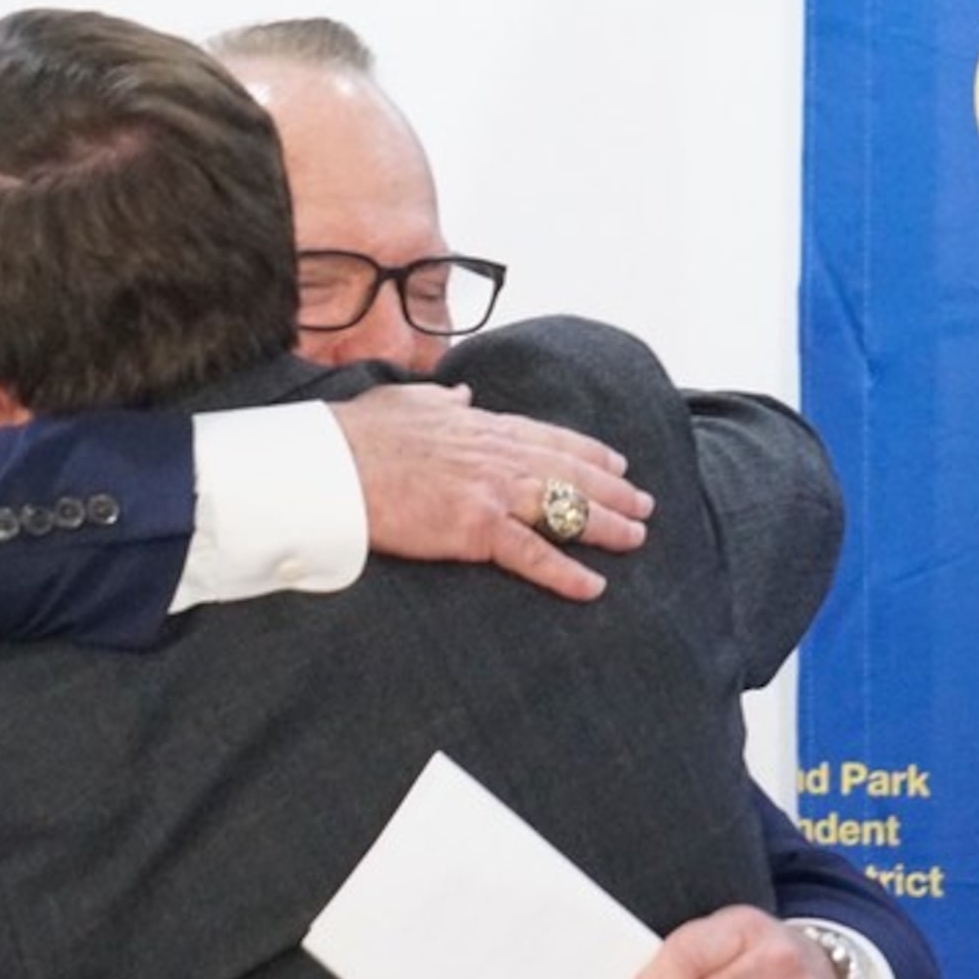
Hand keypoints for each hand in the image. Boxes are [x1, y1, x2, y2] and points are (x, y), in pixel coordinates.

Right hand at [329, 385, 650, 600]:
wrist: (333, 465)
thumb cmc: (359, 435)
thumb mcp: (408, 400)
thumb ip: (443, 399)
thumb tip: (463, 392)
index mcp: (481, 425)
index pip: (550, 437)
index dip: (589, 452)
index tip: (617, 462)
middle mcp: (497, 455)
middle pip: (571, 473)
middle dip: (614, 490)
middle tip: (645, 504)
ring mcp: (491, 491)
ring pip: (566, 509)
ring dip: (607, 526)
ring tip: (637, 538)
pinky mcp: (476, 529)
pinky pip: (533, 555)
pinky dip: (567, 573)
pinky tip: (594, 586)